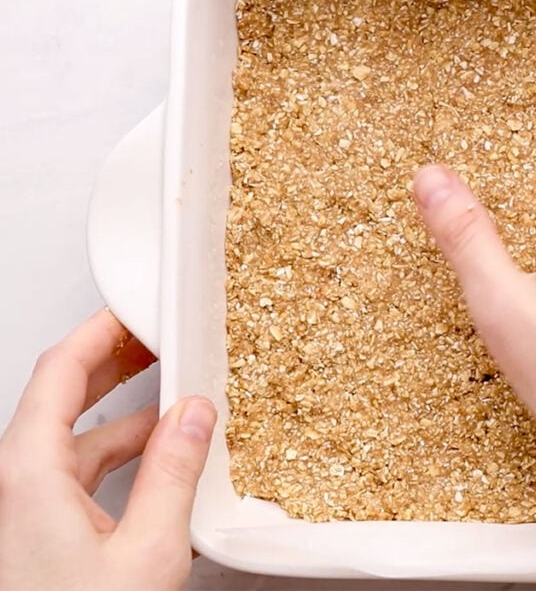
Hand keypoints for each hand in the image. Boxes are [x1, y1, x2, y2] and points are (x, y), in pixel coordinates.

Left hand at [0, 310, 215, 590]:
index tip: (133, 307)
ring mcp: (26, 510)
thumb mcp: (146, 551)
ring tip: (175, 396)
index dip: (98, 331)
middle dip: (113, 361)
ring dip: (124, 412)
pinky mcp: (41, 534)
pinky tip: (160, 457)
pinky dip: (121, 455)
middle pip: (61, 396)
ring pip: (74, 438)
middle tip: (157, 336)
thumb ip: (173, 473)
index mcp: (29, 473)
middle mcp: (18, 483)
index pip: (59, 372)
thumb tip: (195, 414)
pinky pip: (80, 474)